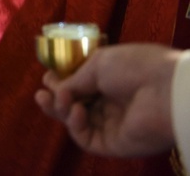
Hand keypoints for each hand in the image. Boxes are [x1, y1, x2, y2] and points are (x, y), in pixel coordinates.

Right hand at [34, 44, 179, 157]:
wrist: (166, 89)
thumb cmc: (135, 67)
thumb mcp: (99, 63)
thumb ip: (75, 79)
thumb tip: (57, 89)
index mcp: (111, 81)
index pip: (79, 86)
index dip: (61, 82)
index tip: (48, 75)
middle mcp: (110, 104)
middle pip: (74, 106)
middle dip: (55, 99)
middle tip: (41, 93)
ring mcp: (112, 125)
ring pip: (76, 123)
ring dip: (61, 110)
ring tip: (51, 99)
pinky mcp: (113, 144)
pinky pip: (87, 138)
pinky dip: (75, 125)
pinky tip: (76, 110)